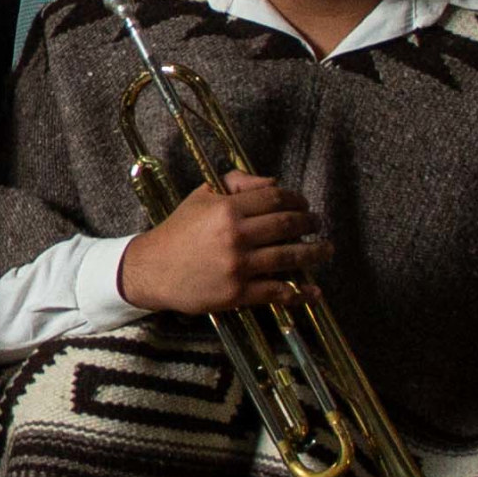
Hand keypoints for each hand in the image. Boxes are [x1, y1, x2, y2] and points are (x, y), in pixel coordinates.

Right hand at [115, 170, 327, 315]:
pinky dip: (299, 292)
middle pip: (287, 225)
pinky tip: (313, 291)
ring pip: (289, 257)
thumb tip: (274, 183)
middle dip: (310, 223)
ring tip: (325, 250)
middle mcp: (235, 236)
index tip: (303, 204)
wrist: (152, 270)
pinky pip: (276, 292)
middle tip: (317, 224)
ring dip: (314, 254)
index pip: (275, 199)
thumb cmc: (178, 231)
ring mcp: (238, 266)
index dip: (297, 199)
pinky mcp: (237, 294)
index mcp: (227, 209)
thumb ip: (236, 182)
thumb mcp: (201, 196)